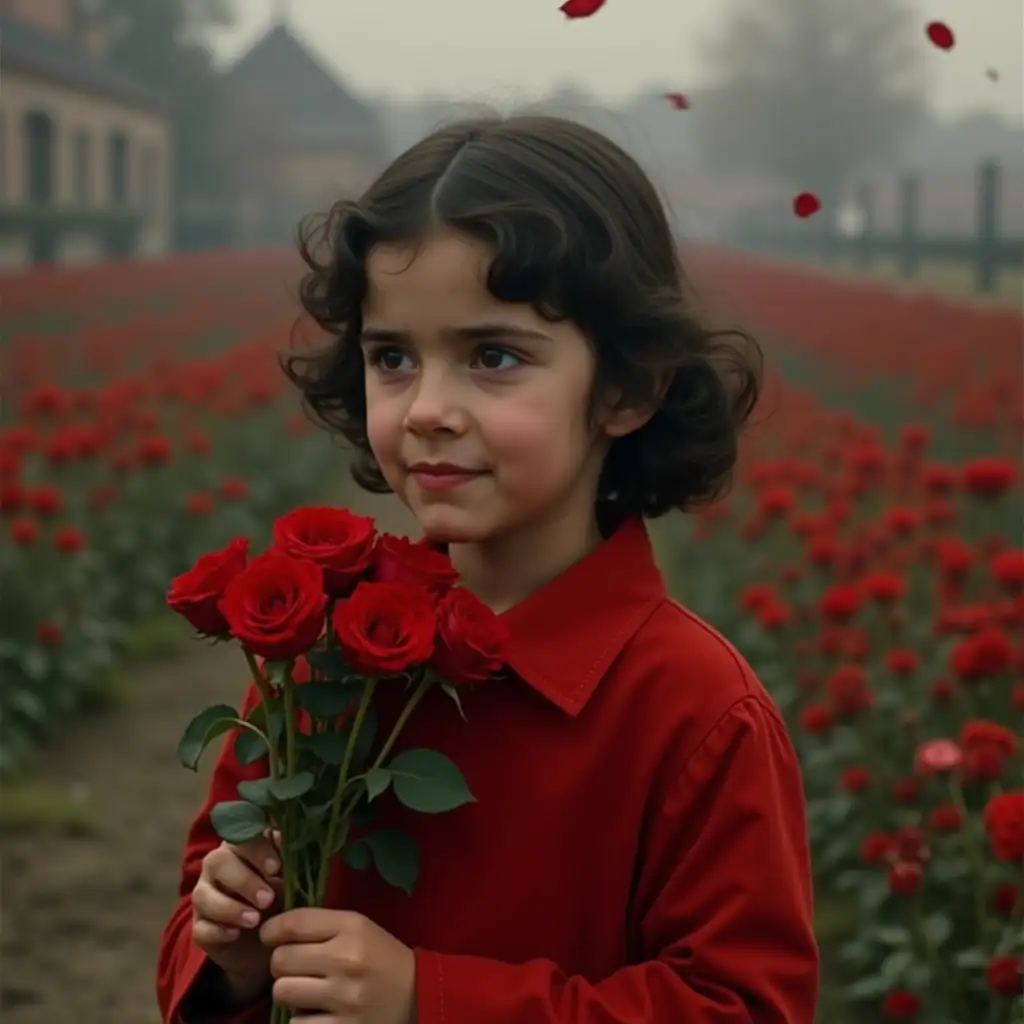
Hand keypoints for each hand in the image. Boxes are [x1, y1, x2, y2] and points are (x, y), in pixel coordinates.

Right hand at [191, 829, 283, 1002]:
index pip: (243, 837)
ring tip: (255, 920)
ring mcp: (205, 896)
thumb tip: (300, 851)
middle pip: (218, 862)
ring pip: (204, 895)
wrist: (270, 942)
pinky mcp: (200, 927)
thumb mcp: (292, 879)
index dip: (258, 850)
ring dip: (230, 908)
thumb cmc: (282, 898)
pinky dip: (217, 931)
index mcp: (242, 846)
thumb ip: (292, 863)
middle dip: (244, 881)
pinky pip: (200, 927)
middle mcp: (218, 866)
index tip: (276, 868)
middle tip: (267, 899)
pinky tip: (235, 935)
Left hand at [260, 908, 415, 1022]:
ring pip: (283, 992)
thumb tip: (273, 929)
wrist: (418, 995)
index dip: (271, 930)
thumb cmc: (381, 957)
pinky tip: (317, 1013)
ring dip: (289, 992)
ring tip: (305, 991)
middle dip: (281, 964)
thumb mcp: (360, 928)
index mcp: (352, 927)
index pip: (294, 923)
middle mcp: (347, 959)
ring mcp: (345, 998)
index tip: (269, 936)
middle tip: (295, 967)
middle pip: (280, 960)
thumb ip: (321, 925)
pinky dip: (301, 1020)